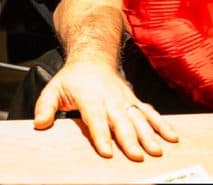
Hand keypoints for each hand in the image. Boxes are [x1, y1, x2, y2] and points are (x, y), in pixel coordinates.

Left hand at [33, 61, 177, 160]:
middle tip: (137, 156)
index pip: (95, 118)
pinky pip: (149, 112)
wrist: (93, 58)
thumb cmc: (73, 78)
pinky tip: (172, 137)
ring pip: (138, 117)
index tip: (107, 152)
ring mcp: (124, 99)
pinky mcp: (134, 100)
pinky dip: (162, 124)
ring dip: (149, 134)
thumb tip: (39, 124)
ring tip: (157, 150)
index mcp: (89, 96)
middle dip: (129, 139)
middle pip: (121, 120)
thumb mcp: (54, 88)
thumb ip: (46, 106)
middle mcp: (109, 98)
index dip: (101, 135)